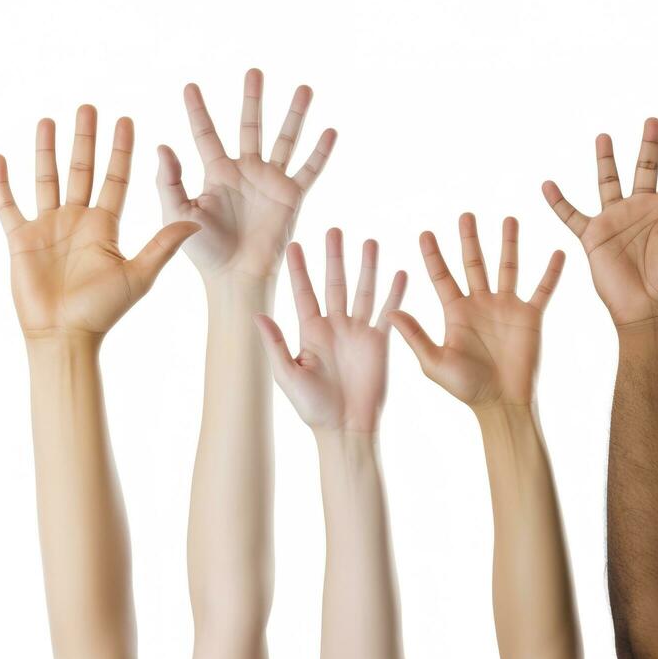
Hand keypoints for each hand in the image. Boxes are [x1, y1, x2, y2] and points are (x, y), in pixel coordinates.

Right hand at [0, 106, 198, 338]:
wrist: (66, 335)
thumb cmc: (105, 310)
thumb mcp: (140, 274)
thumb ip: (164, 245)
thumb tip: (197, 221)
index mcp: (106, 225)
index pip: (116, 178)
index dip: (120, 150)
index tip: (126, 119)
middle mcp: (78, 220)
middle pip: (82, 170)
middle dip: (85, 139)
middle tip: (88, 107)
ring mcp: (48, 227)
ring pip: (46, 178)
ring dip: (46, 150)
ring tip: (49, 119)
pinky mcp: (20, 239)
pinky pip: (7, 204)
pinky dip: (1, 182)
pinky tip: (0, 157)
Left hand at [156, 68, 335, 281]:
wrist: (235, 275)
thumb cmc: (203, 250)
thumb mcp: (177, 213)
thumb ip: (170, 181)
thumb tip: (163, 146)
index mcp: (216, 173)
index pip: (206, 133)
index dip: (197, 110)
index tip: (189, 86)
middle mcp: (246, 171)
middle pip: (249, 126)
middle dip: (252, 99)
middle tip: (254, 72)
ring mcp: (270, 182)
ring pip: (284, 140)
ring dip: (294, 114)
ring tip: (304, 88)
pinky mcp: (291, 196)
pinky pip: (309, 170)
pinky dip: (320, 152)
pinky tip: (330, 131)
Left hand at [255, 230, 406, 432]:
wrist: (346, 427)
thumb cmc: (313, 408)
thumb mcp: (287, 375)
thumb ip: (276, 344)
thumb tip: (257, 315)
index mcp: (310, 331)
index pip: (303, 292)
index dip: (300, 269)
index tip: (296, 244)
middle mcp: (334, 326)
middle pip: (334, 283)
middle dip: (334, 258)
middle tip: (333, 231)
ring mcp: (358, 332)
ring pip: (363, 291)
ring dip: (366, 268)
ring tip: (369, 242)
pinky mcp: (379, 342)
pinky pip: (388, 312)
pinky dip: (394, 294)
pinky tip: (400, 273)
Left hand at [387, 214, 563, 409]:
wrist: (502, 404)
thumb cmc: (466, 389)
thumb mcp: (435, 363)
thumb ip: (415, 336)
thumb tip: (390, 312)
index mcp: (455, 313)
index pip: (441, 276)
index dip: (433, 255)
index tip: (425, 232)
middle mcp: (480, 304)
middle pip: (473, 263)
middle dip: (469, 239)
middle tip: (465, 215)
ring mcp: (505, 308)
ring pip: (507, 267)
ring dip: (508, 243)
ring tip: (509, 219)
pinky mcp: (530, 316)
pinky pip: (542, 289)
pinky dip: (550, 271)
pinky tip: (557, 252)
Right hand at [543, 118, 657, 327]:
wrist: (644, 312)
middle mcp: (644, 211)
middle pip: (647, 169)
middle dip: (651, 144)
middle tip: (653, 120)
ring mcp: (617, 221)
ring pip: (609, 181)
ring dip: (606, 159)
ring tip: (604, 135)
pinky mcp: (594, 236)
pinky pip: (571, 215)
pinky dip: (558, 201)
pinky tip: (548, 184)